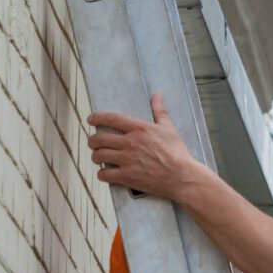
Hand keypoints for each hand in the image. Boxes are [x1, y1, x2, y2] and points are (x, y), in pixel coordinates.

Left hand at [86, 94, 203, 201]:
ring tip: (98, 157)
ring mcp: (127, 160)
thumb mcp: (169, 128)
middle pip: (99, 139)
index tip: (90, 119)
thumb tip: (157, 95)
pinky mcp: (127, 177)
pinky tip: (105, 173)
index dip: (97, 118)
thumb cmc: (177, 152)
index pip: (112, 119)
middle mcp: (130, 143)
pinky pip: (104, 174)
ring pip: (98, 156)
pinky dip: (102, 174)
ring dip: (96, 156)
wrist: (181, 176)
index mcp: (140, 129)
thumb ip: (160, 111)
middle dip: (93, 141)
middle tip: (94, 143)